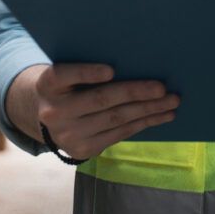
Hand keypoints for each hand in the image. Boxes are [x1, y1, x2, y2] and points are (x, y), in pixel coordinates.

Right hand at [9, 62, 180, 159]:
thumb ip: (85, 68)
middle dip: (135, 93)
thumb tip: (132, 62)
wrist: (43, 115)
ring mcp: (68, 135)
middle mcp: (54, 112)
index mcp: (48, 83)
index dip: (88, 73)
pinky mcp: (83, 150)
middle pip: (101, 100)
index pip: (65, 75)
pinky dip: (142, 123)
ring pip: (116, 120)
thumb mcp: (65, 72)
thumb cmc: (65, 84)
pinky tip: (160, 116)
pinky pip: (119, 134)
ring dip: (148, 110)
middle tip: (162, 88)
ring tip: (171, 102)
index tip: (111, 70)